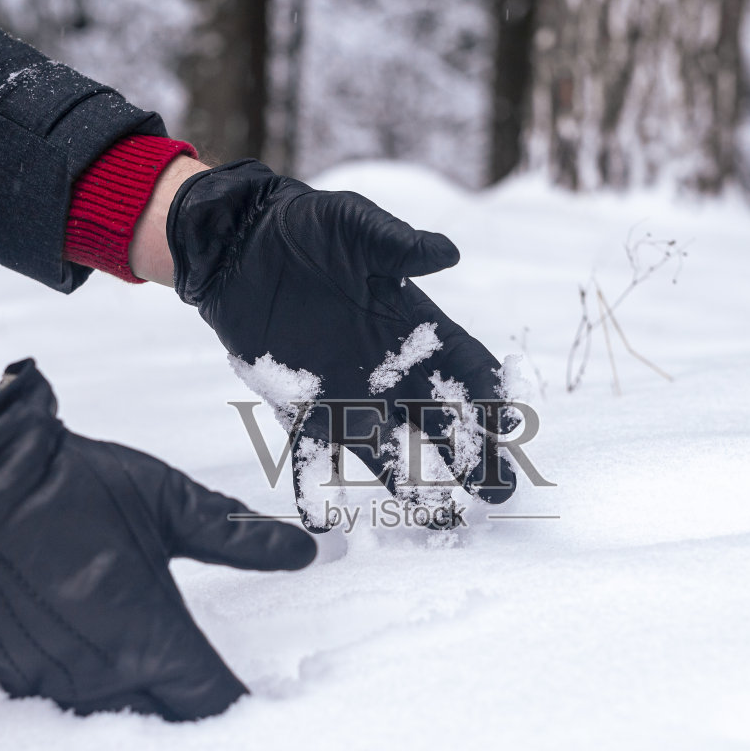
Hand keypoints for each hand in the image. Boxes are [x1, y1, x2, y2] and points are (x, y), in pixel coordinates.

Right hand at [0, 359, 315, 719]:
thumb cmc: (71, 486)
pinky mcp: (17, 676)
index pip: (216, 705)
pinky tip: (116, 689)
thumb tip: (304, 550)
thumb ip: (237, 537)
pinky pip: (72, 712)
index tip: (267, 711)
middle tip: (226, 707)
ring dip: (149, 717)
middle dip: (199, 720)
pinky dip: (99, 708)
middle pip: (171, 729)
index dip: (247, 716)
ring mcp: (55, 682)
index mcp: (150, 636)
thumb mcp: (167, 503)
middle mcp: (103, 673)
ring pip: (120, 727)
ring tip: (176, 704)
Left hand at [168, 160, 517, 530]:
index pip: (465, 368)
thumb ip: (398, 245)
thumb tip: (447, 253)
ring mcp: (347, 393)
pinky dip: (318, 488)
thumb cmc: (305, 227)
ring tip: (442, 519)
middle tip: (499, 494)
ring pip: (391, 448)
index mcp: (415, 327)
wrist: (239, 244)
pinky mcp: (301, 406)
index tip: (509, 426)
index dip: (490, 396)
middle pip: (442, 420)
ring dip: (415, 483)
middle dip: (474, 456)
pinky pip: (315, 454)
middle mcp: (389, 369)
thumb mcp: (355, 226)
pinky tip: (326, 524)